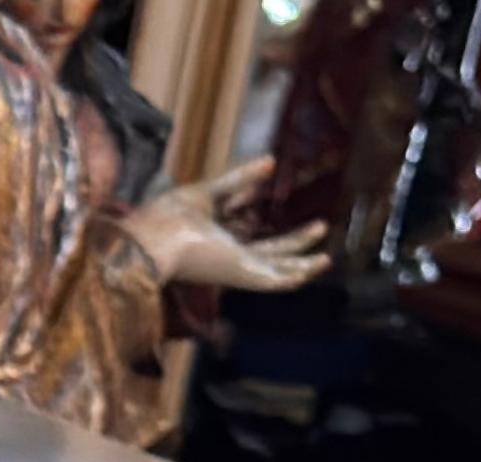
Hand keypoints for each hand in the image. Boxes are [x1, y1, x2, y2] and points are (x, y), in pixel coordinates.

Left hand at [132, 180, 332, 289]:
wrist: (154, 242)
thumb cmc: (169, 217)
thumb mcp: (209, 192)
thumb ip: (240, 179)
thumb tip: (271, 161)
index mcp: (212, 236)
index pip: (242, 225)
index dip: (258, 210)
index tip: (277, 195)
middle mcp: (226, 254)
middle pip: (267, 250)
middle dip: (295, 240)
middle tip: (320, 225)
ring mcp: (236, 267)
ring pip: (277, 268)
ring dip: (303, 260)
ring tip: (326, 256)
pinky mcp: (245, 275)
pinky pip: (276, 281)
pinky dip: (297, 275)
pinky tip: (318, 265)